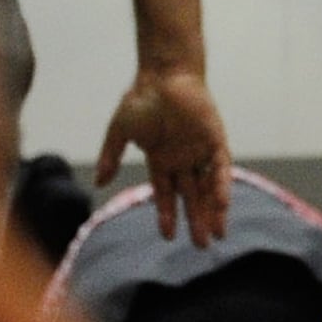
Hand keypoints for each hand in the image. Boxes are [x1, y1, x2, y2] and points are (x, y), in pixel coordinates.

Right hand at [99, 60, 228, 243]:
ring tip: (217, 235)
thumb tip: (99, 183)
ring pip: (207, 187)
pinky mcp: (214, 140)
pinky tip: (222, 206)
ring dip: (212, 211)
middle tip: (201, 247)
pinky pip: (220, 168)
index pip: (166, 194)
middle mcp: (182, 159)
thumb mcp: (120, 131)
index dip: (168, 215)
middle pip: (190, 197)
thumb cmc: (141, 98)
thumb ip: (110, 157)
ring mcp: (199, 151)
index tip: (169, 237)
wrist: (163, 74)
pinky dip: (221, 186)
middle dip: (195, 221)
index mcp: (161, 160)